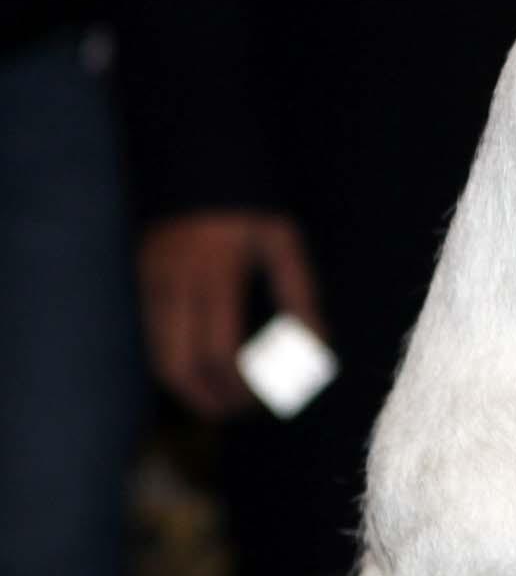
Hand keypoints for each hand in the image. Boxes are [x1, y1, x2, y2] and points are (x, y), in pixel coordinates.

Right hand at [138, 211, 324, 417]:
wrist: (194, 164)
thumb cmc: (249, 207)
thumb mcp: (283, 243)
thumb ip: (299, 295)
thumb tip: (316, 346)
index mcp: (215, 273)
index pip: (220, 351)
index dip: (240, 385)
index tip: (264, 397)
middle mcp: (175, 283)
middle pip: (178, 366)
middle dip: (208, 400)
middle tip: (240, 411)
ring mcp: (150, 284)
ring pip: (157, 358)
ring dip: (188, 389)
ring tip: (224, 399)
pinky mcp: (140, 284)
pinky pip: (152, 340)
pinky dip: (174, 365)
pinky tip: (203, 370)